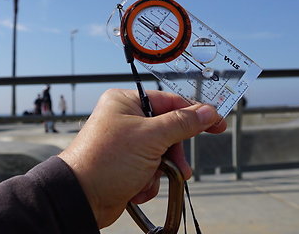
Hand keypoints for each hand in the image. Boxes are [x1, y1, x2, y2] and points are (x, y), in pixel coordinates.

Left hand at [58, 89, 226, 227]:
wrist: (81, 198)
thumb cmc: (107, 160)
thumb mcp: (150, 137)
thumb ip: (182, 124)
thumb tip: (208, 112)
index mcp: (125, 102)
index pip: (170, 101)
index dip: (195, 113)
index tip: (217, 123)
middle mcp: (124, 119)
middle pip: (168, 130)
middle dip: (173, 153)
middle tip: (180, 165)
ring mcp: (125, 144)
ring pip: (162, 153)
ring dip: (160, 170)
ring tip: (150, 179)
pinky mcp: (125, 166)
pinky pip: (151, 170)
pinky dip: (148, 181)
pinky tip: (135, 187)